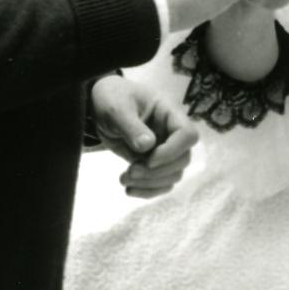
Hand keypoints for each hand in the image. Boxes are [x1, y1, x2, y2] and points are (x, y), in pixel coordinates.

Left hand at [89, 76, 198, 198]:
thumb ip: (131, 126)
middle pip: (183, 159)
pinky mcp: (153, 163)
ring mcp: (164, 149)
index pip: (187, 135)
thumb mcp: (116, 108)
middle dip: (157, 172)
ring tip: (124, 179)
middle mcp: (171, 133)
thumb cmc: (111, 98)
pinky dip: (148, 190)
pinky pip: (161, 182)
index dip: (173, 151)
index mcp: (169, 113)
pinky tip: (129, 189)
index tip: (149, 160)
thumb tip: (147, 146)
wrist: (101, 106)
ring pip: (173, 174)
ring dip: (151, 183)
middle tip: (130, 171)